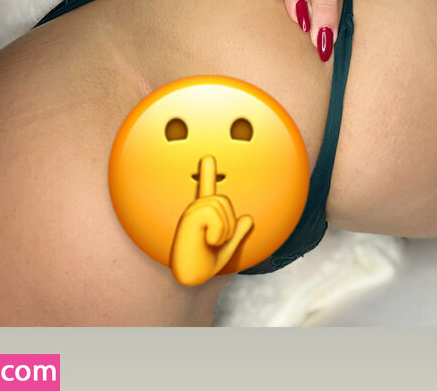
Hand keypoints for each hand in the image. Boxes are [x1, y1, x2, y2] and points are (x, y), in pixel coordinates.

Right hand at [169, 155, 253, 285]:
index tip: (208, 157)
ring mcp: (190, 212)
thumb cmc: (202, 265)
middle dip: (228, 223)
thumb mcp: (226, 249)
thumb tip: (248, 218)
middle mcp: (195, 209)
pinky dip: (217, 232)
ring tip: (210, 243)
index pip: (207, 188)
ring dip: (223, 230)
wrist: (190, 280)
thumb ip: (237, 233)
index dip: (208, 173)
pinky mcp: (189, 218)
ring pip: (221, 207)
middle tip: (216, 242)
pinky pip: (214, 215)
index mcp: (204, 215)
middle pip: (224, 200)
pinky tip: (206, 242)